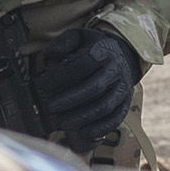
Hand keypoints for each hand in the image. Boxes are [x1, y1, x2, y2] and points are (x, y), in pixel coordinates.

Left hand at [34, 25, 141, 141]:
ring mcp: (123, 88)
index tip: (43, 84)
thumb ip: (63, 43)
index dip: (61, 75)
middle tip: (50, 108)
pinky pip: (116, 118)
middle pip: (94, 88)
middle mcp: (116, 70)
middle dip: (69, 100)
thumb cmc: (93, 48)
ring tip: (61, 123)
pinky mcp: (126, 102)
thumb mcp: (78, 37)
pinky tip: (84, 133)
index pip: (83, 64)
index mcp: (103, 52)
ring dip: (81, 117)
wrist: (122, 55)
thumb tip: (51, 56)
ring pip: (104, 106)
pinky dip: (101, 128)